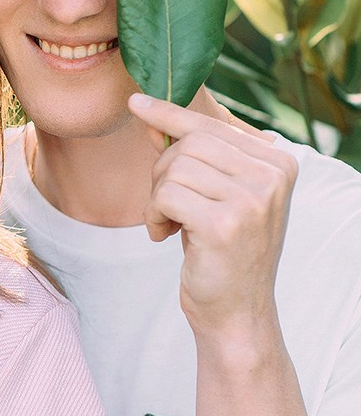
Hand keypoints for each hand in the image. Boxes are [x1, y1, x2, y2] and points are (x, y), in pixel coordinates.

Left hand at [128, 95, 297, 336]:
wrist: (237, 314)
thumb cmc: (222, 252)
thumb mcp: (212, 195)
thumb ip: (187, 154)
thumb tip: (148, 113)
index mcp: (278, 162)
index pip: (212, 124)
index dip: (169, 113)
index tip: (135, 101)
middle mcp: (272, 176)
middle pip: (189, 143)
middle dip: (162, 171)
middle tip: (166, 206)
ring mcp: (252, 199)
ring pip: (174, 168)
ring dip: (157, 197)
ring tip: (170, 225)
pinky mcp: (225, 223)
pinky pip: (165, 195)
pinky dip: (154, 215)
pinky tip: (166, 236)